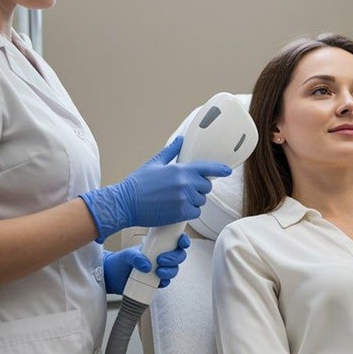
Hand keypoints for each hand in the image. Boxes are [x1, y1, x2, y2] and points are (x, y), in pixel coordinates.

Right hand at [81, 136, 231, 241]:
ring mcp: (184, 199)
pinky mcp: (181, 213)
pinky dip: (189, 212)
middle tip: (184, 190)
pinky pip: (195, 213)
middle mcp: (185, 184)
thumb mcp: (154, 163)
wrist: (125, 203)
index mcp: (180, 170)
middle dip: (199, 188)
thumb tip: (180, 140)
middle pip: (206, 186)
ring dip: (193, 201)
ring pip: (201, 201)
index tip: (228, 171)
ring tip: (176, 200)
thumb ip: (170, 152)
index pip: (206, 168)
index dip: (219, 169)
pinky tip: (177, 209)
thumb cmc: (137, 184)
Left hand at [102, 234, 189, 294]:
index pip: (175, 241)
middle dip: (175, 258)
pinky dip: (164, 282)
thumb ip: (136, 257)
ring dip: (170, 271)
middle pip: (178, 256)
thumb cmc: (120, 261)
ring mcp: (160, 269)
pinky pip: (166, 282)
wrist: (112, 277)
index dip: (183, 241)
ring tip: (158, 272)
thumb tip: (146, 266)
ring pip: (174, 270)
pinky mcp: (156, 281)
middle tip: (161, 260)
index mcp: (157, 246)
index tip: (182, 242)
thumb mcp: (127, 254)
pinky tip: (158, 281)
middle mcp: (161, 257)